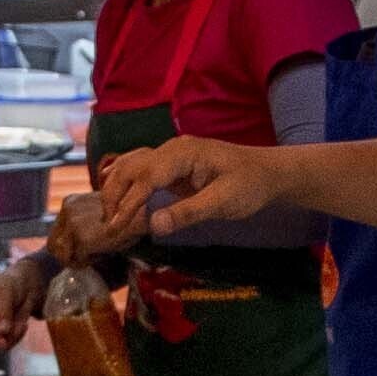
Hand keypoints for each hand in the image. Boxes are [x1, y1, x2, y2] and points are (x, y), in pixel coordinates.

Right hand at [0, 266, 36, 357]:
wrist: (22, 288)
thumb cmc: (8, 285)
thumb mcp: (5, 291)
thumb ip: (2, 310)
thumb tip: (1, 331)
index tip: (1, 330)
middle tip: (7, 340)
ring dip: (8, 340)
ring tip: (21, 324)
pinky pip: (3, 348)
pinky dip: (14, 340)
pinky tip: (21, 326)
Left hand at [37, 186, 122, 269]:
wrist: (141, 213)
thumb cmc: (126, 216)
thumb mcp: (99, 214)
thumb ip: (83, 223)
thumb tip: (74, 247)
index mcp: (69, 203)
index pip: (56, 233)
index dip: (68, 246)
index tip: (84, 249)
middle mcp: (67, 210)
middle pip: (53, 245)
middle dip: (67, 257)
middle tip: (84, 260)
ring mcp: (73, 224)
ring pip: (62, 255)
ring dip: (77, 260)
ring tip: (95, 256)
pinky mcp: (81, 237)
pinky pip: (78, 260)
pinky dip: (89, 262)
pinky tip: (102, 254)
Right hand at [98, 133, 280, 239]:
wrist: (268, 173)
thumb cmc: (250, 186)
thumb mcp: (223, 202)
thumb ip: (188, 213)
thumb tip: (154, 226)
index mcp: (184, 153)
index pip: (146, 177)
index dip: (128, 202)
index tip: (115, 226)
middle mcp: (172, 149)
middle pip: (131, 167)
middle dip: (115, 194)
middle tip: (107, 225)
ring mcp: (171, 156)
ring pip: (131, 166)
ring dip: (116, 188)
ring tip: (109, 216)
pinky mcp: (172, 166)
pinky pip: (141, 171)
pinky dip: (125, 183)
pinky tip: (116, 199)